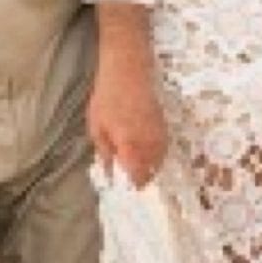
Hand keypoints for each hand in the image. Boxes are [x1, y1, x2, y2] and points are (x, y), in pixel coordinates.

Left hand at [87, 5, 167, 188]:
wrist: (129, 69)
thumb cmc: (108, 97)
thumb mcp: (97, 126)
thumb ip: (105, 153)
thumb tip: (110, 174)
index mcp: (131, 146)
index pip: (137, 177)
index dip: (131, 188)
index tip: (123, 193)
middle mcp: (150, 143)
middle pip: (151, 172)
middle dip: (140, 179)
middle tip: (126, 183)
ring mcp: (160, 134)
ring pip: (159, 161)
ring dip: (149, 168)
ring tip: (134, 170)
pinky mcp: (164, 125)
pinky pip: (163, 148)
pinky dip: (155, 155)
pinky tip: (144, 154)